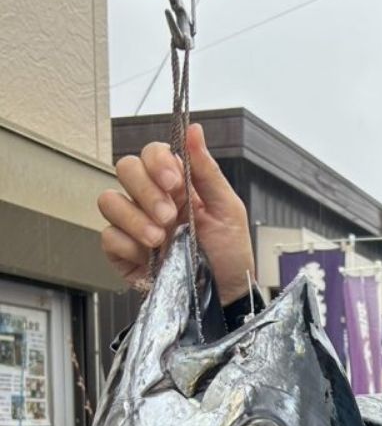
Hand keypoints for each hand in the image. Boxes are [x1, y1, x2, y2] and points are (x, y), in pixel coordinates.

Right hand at [97, 122, 256, 305]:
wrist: (225, 295)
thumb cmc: (230, 253)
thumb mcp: (228, 210)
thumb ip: (207, 171)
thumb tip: (193, 130)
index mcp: (177, 184)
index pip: (151, 154)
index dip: (156, 161)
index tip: (174, 181)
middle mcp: (151, 199)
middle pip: (125, 169)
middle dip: (145, 190)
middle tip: (169, 216)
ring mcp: (134, 225)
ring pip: (109, 201)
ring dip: (135, 219)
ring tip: (160, 240)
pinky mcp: (123, 253)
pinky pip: (108, 237)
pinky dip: (128, 246)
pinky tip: (150, 258)